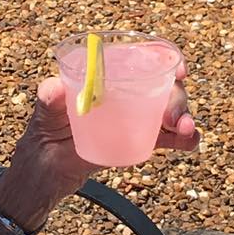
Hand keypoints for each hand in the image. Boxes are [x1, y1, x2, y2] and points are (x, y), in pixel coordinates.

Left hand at [9, 62, 199, 199]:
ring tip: (185, 132)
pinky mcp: (137, 139)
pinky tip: (190, 143)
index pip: (139, 59)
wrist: (45, 175)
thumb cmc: (43, 137)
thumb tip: (54, 88)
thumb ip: (47, 102)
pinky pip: (165, 136)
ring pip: (168, 109)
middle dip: (176, 98)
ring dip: (183, 117)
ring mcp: (133, 116)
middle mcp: (123, 92)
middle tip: (174, 119)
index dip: (163, 60)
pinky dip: (182, 138)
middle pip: (160, 85)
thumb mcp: (43, 118)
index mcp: (104, 77)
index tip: (177, 72)